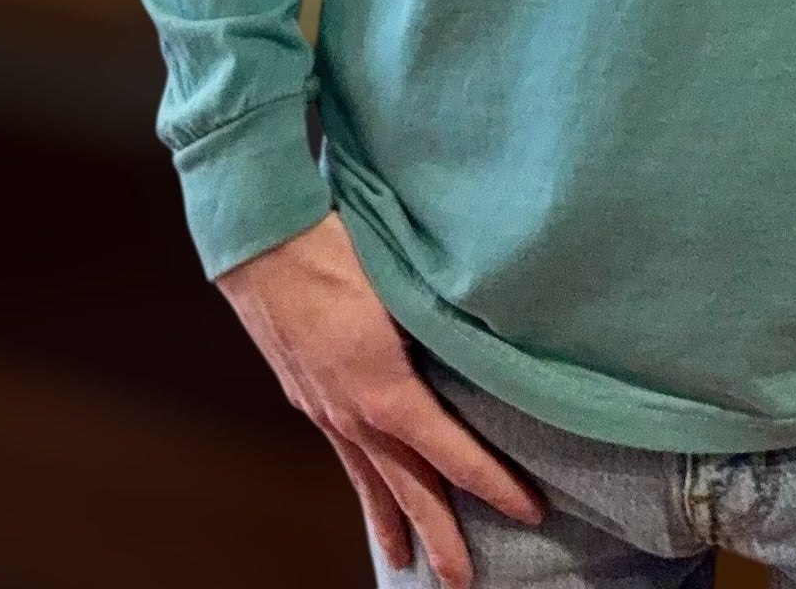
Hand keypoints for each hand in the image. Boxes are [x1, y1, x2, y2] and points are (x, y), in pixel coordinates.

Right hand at [215, 208, 545, 588]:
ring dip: (391, 523)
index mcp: (386, 391)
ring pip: (368, 480)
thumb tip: (493, 345)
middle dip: (439, 536)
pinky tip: (366, 493)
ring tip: (405, 561)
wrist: (266, 240)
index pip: (453, 455)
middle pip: (407, 488)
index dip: (494, 486)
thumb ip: (447, 327)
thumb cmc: (342, 249)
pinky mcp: (307, 394)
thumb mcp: (407, 287)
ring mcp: (325, 408)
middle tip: (463, 582)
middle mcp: (354, 413)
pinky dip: (360, 484)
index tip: (529, 510)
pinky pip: (342, 455)